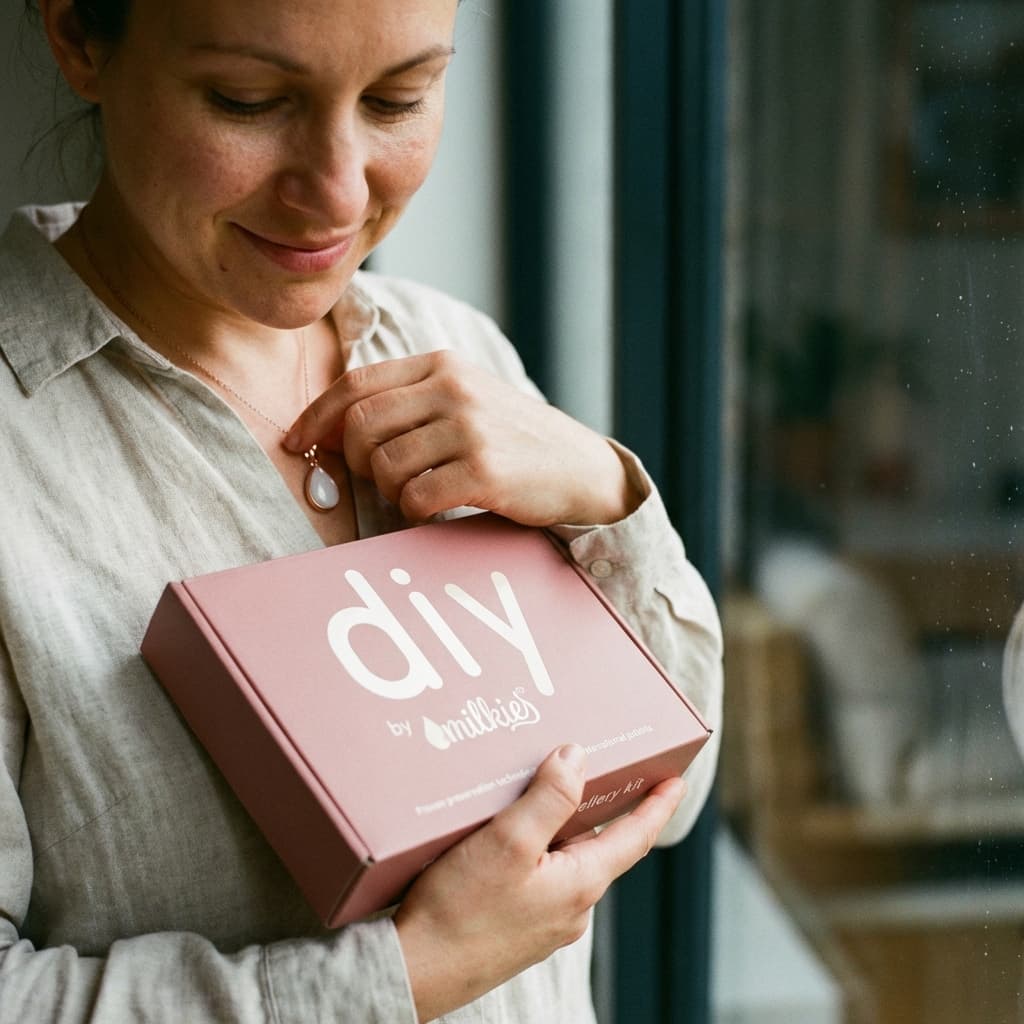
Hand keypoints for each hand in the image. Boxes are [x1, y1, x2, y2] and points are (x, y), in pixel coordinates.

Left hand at [284, 351, 643, 525]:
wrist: (583, 469)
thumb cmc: (514, 440)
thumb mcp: (467, 399)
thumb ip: (410, 402)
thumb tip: (334, 430)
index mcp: (442, 365)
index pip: (355, 384)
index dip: (316, 417)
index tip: (297, 444)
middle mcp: (453, 388)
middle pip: (360, 426)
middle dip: (352, 462)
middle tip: (372, 481)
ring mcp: (469, 428)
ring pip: (384, 466)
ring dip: (389, 491)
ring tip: (415, 495)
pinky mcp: (483, 469)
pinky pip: (415, 497)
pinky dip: (413, 512)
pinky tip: (434, 509)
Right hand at [393, 744, 686, 1021]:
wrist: (415, 972)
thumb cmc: (460, 910)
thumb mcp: (509, 841)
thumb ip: (549, 798)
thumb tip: (578, 757)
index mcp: (580, 885)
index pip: (633, 838)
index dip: (656, 806)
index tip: (676, 782)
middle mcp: (570, 909)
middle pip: (597, 847)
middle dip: (600, 810)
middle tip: (598, 772)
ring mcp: (543, 924)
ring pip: (564, 862)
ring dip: (560, 830)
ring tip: (539, 796)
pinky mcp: (515, 930)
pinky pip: (538, 879)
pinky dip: (533, 852)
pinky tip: (503, 840)